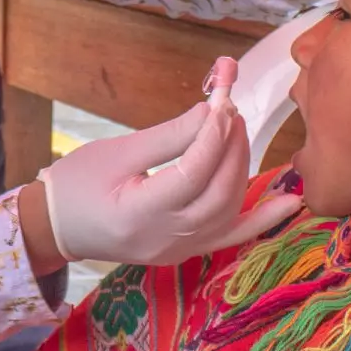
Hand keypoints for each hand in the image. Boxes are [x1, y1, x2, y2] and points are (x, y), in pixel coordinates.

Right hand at [35, 57, 296, 265]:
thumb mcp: (117, 152)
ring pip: (228, 208)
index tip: (221, 100)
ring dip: (240, 166)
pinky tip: (290, 202)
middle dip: (230, 144)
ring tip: (236, 129)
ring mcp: (179, 250)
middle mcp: (165, 239)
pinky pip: (232, 237)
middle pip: (217, 190)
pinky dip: (263, 220)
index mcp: (138, 214)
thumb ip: (168, 136)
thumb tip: (213, 112)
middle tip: (230, 108)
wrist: (59, 227)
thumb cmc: (79, 183)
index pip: (191, 172)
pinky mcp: (187, 250)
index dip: (212, 134)